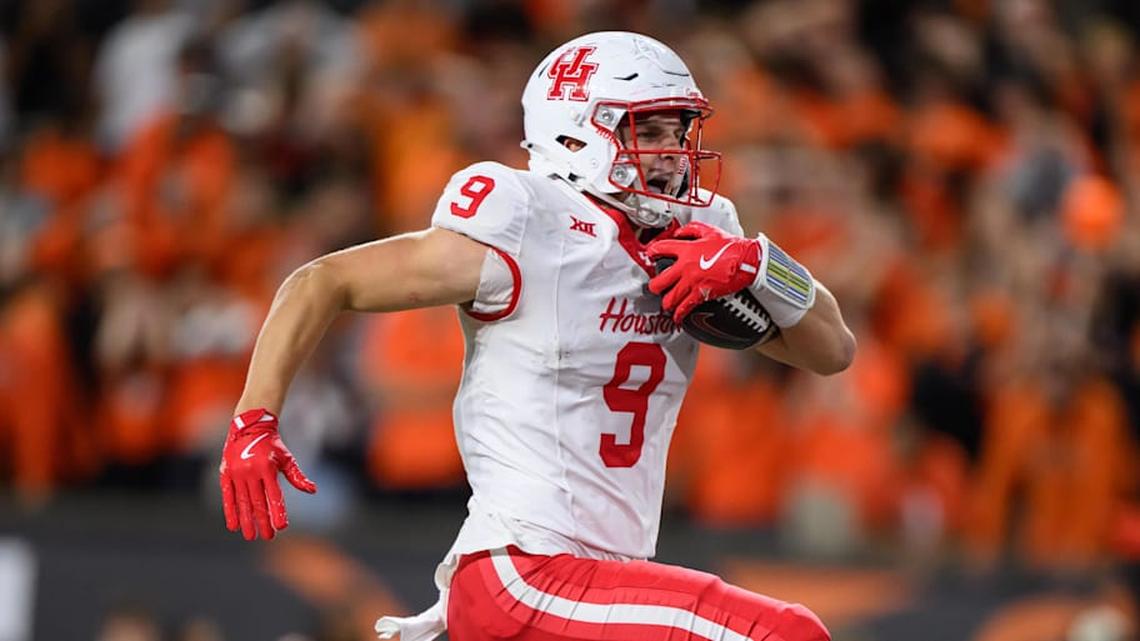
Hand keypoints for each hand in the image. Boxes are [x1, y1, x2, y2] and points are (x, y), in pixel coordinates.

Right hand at [220, 409, 315, 540]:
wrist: (250, 427)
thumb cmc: (272, 445)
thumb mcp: (287, 458)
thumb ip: (297, 476)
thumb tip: (313, 490)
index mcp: (267, 468)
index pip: (274, 495)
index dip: (278, 512)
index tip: (281, 527)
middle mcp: (251, 471)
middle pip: (258, 502)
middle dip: (263, 521)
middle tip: (267, 537)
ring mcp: (237, 473)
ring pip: (242, 502)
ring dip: (247, 520)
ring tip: (250, 536)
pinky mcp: (225, 474)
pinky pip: (228, 496)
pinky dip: (230, 511)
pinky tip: (233, 526)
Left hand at [646, 221, 759, 322]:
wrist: (746, 261)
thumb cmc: (731, 246)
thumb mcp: (710, 230)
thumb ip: (691, 230)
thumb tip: (678, 233)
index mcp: (686, 250)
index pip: (660, 249)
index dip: (651, 253)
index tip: (650, 256)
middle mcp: (685, 267)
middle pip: (659, 281)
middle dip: (654, 286)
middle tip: (655, 287)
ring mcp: (692, 283)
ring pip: (669, 299)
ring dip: (666, 302)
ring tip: (666, 303)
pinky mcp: (702, 294)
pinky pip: (685, 308)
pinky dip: (679, 314)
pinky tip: (677, 317)